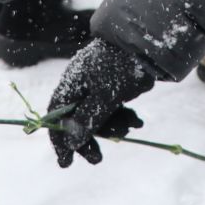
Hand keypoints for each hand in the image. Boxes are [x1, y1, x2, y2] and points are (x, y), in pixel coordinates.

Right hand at [47, 38, 155, 166]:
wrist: (147, 42)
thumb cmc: (122, 65)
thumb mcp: (105, 95)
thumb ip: (88, 119)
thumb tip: (71, 142)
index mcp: (71, 85)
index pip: (57, 117)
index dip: (59, 140)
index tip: (66, 162)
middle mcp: (81, 87)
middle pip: (78, 121)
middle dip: (89, 140)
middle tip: (98, 159)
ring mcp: (97, 87)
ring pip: (99, 117)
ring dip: (113, 128)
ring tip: (131, 127)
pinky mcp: (113, 88)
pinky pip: (112, 110)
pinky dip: (122, 117)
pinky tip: (137, 121)